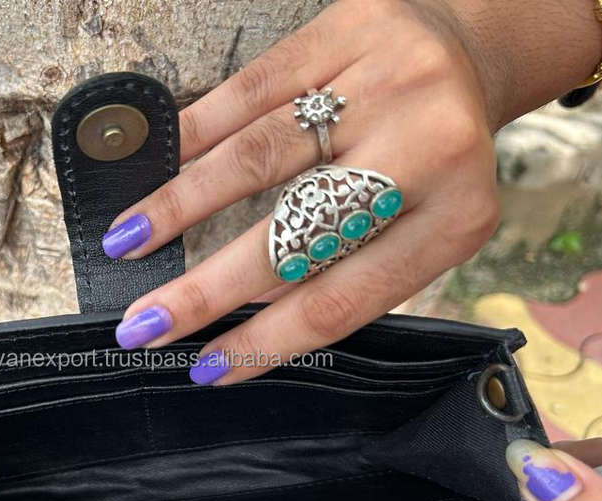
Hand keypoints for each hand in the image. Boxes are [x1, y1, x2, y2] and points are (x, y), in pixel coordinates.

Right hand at [102, 0, 601, 384]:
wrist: (474, 45)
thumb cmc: (438, 153)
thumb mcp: (424, 221)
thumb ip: (350, 267)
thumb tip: (249, 313)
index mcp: (455, 219)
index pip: (341, 299)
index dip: (264, 339)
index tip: (206, 367)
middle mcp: (428, 151)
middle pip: (293, 237)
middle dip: (206, 290)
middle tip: (144, 325)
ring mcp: (384, 85)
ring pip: (257, 158)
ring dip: (180, 207)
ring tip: (126, 242)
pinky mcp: (344, 32)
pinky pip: (250, 89)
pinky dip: (195, 132)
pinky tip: (158, 165)